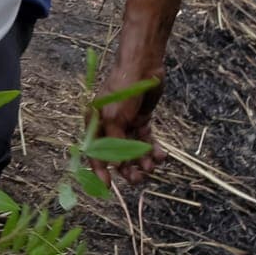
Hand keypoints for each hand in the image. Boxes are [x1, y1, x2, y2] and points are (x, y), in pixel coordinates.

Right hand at [89, 66, 163, 185]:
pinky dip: (152, 149)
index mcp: (94, 124)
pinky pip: (146, 141)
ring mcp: (125, 124)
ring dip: (142, 160)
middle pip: (116, 155)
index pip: (95, 153)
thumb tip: (116, 166)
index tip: (108, 186)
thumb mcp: (115, 117)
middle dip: (127, 169)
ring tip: (152, 165)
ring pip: (133, 151)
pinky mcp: (141, 121)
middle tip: (138, 179)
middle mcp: (108, 126)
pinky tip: (160, 156)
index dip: (100, 170)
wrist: (143, 68)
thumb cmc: (123, 89)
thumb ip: (115, 142)